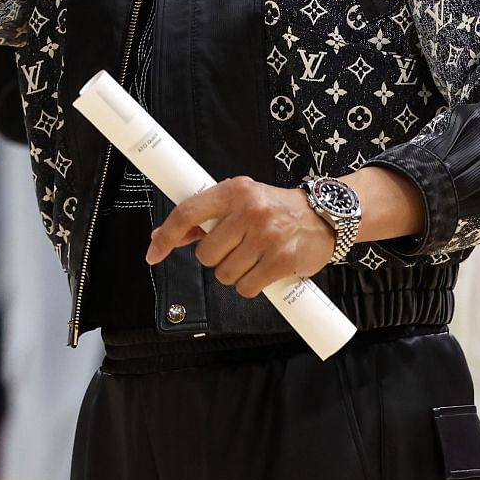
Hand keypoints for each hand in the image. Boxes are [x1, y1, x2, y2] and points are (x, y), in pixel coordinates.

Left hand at [146, 177, 335, 295]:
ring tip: (252, 258)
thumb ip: (205, 218)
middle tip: (234, 248)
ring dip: (234, 273)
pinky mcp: (281, 260)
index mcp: (234, 191)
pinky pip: (246, 287)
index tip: (153, 253)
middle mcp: (249, 211)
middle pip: (206, 254)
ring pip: (225, 274)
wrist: (325, 215)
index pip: (188, 213)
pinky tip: (262, 271)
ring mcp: (266, 236)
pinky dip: (250, 285)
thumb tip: (163, 236)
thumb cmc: (275, 209)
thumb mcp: (240, 201)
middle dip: (215, 258)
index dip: (166, 235)